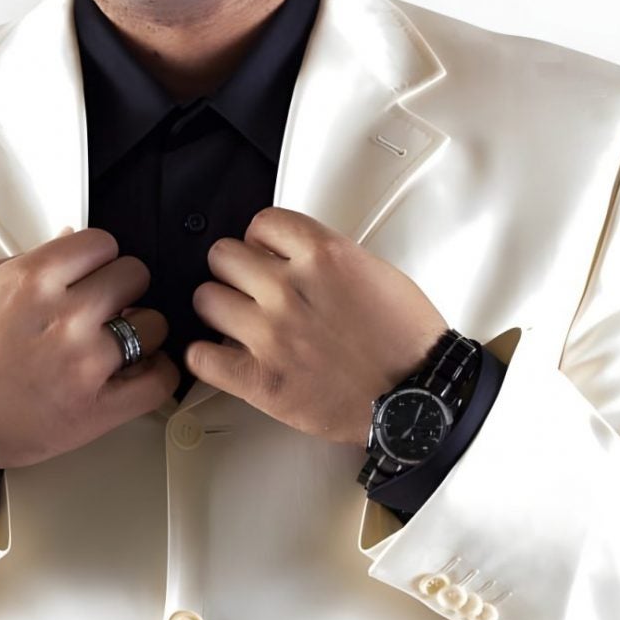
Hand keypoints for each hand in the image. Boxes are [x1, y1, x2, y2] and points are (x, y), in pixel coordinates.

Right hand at [0, 226, 180, 476]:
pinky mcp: (96, 410)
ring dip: (142, 328)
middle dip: (121, 286)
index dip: (99, 256)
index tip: (93, 270)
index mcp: (34, 278)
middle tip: (106, 303)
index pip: (104, 242)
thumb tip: (71, 241)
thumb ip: (28, 257)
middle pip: (135, 276)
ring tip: (121, 339)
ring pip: (154, 324)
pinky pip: (158, 381)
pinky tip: (139, 369)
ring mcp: (85, 364)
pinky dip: (157, 372)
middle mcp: (66, 316)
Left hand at [186, 208, 449, 448]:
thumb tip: (289, 254)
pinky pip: (201, 357)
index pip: (261, 222)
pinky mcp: (260, 379)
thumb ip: (324, 256)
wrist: (419, 398)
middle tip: (249, 287)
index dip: (262, 240)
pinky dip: (207, 357)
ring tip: (236, 321)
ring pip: (206, 299)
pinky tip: (224, 357)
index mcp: (322, 254)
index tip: (266, 254)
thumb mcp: (372, 270)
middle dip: (235, 269)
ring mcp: (271, 334)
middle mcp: (289, 288)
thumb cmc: (405, 338)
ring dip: (219, 308)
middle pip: (223, 255)